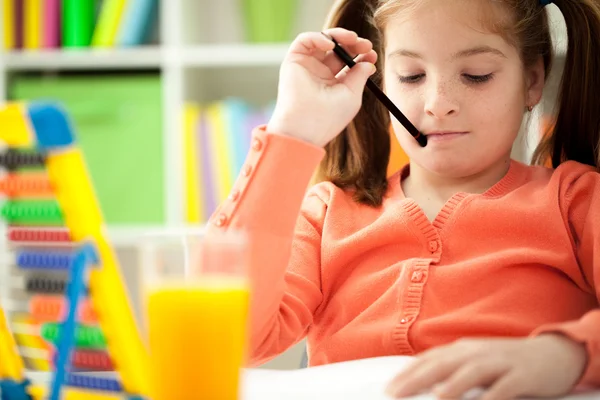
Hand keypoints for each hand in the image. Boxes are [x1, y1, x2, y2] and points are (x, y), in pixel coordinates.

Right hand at [267, 28, 377, 147]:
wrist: (305, 127)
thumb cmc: (329, 117)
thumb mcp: (352, 96)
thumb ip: (360, 76)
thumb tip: (368, 63)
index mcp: (333, 84)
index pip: (348, 63)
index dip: (361, 55)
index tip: (372, 55)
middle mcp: (319, 74)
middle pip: (338, 49)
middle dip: (354, 43)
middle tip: (366, 45)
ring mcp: (306, 67)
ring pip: (323, 41)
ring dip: (339, 36)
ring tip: (353, 39)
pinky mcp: (293, 62)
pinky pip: (305, 41)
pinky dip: (318, 37)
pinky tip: (331, 44)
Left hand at [385, 334, 587, 399]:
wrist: (553, 354)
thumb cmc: (506, 363)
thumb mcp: (475, 361)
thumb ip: (451, 369)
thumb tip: (421, 382)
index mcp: (463, 349)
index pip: (429, 359)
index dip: (408, 373)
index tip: (388, 388)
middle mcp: (477, 352)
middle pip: (442, 364)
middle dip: (417, 379)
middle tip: (396, 395)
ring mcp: (500, 362)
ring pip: (471, 372)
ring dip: (452, 386)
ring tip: (436, 398)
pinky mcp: (522, 375)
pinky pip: (505, 387)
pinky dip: (492, 397)